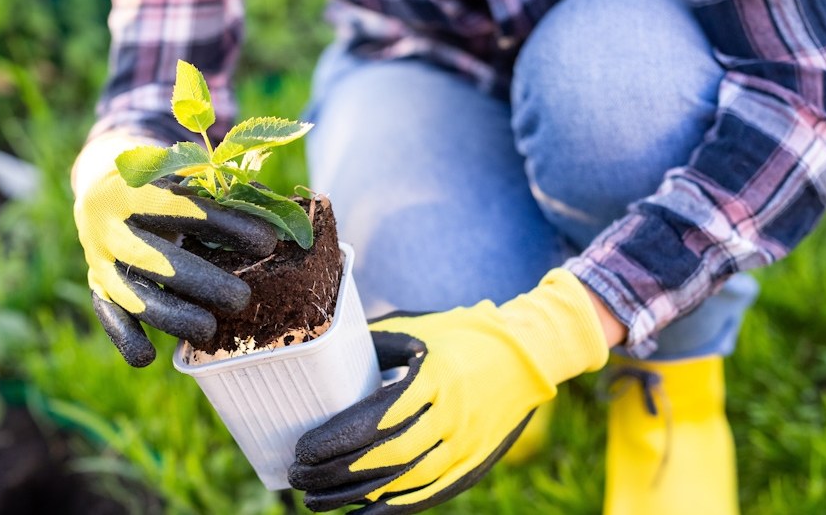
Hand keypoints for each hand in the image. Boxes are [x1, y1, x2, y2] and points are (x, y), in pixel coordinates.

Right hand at [73, 134, 276, 366]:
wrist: (100, 190)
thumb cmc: (163, 186)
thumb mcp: (185, 177)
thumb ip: (224, 193)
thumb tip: (281, 213)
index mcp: (134, 189)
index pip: (183, 208)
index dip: (226, 225)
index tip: (268, 242)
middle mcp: (109, 226)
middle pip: (155, 260)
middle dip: (201, 283)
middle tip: (242, 300)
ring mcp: (99, 259)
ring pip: (133, 295)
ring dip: (172, 317)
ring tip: (209, 331)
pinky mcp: (96, 285)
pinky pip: (107, 315)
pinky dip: (124, 338)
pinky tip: (148, 357)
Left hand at [288, 269, 609, 513]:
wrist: (528, 354)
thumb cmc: (462, 334)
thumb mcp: (417, 328)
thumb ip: (373, 344)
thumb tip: (322, 354)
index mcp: (434, 380)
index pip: (374, 421)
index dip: (334, 442)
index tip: (302, 449)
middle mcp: (451, 418)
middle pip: (383, 459)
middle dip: (334, 474)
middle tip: (298, 477)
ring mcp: (465, 447)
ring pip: (402, 485)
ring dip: (353, 498)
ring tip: (314, 501)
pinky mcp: (472, 466)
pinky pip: (426, 497)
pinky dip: (389, 512)